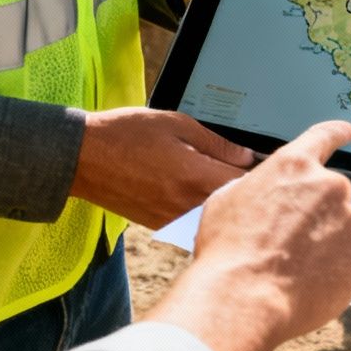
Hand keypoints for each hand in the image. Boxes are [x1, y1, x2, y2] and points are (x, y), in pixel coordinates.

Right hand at [68, 108, 254, 228]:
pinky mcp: (161, 226)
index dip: (263, 173)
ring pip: (216, 218)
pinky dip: (205, 211)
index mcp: (197, 177)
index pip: (248, 183)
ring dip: (227, 204)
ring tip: (228, 184)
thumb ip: (216, 143)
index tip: (268, 163)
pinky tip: (201, 194)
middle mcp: (188, 206)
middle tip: (255, 173)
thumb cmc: (126, 135)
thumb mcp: (176, 124)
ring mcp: (174, 221)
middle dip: (249, 191)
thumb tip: (247, 156)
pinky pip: (195, 223)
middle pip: (236, 206)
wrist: (83, 159)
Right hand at [148, 121, 350, 350]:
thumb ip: (259, 186)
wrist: (245, 298)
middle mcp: (330, 185)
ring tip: (295, 268)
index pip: (324, 136)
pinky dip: (339, 269)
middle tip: (289, 244)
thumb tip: (267, 191)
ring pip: (344, 228)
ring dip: (328, 243)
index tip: (349, 132)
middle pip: (331, 195)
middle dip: (316, 215)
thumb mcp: (227, 199)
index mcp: (295, 165)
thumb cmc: (228, 251)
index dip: (337, 133)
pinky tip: (311, 282)